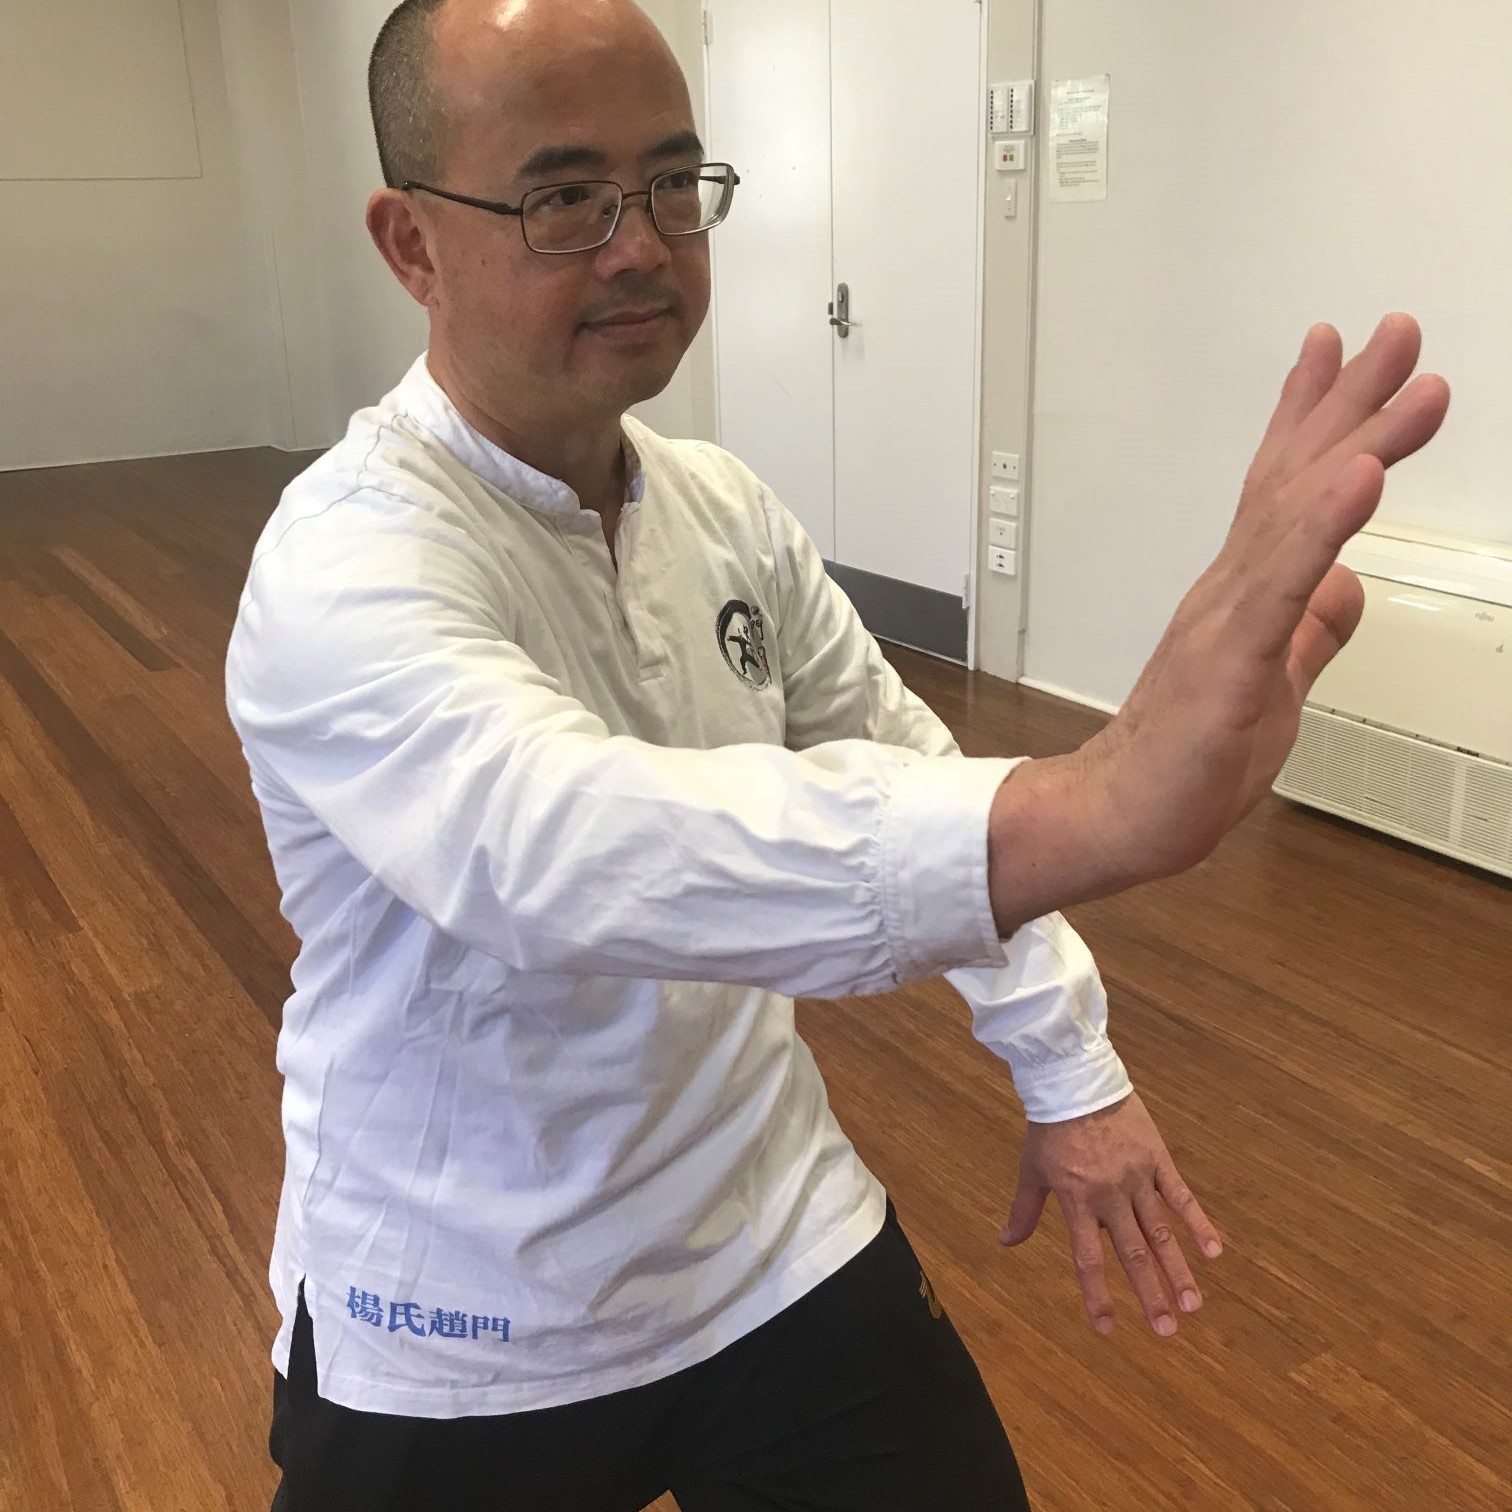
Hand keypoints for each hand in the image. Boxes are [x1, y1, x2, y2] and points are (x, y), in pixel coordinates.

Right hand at [986, 316, 1450, 933]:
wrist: (1117, 815)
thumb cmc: (1184, 762)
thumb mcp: (1272, 688)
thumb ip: (1308, 633)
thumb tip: (1347, 587)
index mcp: (1242, 596)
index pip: (1285, 490)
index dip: (1319, 418)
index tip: (1346, 355)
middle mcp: (1230, 589)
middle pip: (1295, 478)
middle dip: (1349, 400)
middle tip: (1394, 331)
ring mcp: (1226, 619)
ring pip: (1295, 514)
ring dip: (1353, 439)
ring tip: (1403, 379)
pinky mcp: (1229, 661)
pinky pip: (1282, 585)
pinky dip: (1323, 525)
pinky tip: (1359, 477)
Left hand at [1001, 1092, 1221, 1337]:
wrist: (1076, 1080)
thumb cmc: (1051, 1128)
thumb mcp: (1032, 1169)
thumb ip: (1024, 1210)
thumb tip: (1005, 1243)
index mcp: (1077, 1199)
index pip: (1087, 1257)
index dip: (1097, 1294)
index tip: (1107, 1329)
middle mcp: (1110, 1195)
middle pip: (1133, 1252)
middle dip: (1150, 1294)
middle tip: (1166, 1331)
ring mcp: (1137, 1178)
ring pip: (1161, 1232)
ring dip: (1178, 1269)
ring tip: (1193, 1305)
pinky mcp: (1157, 1159)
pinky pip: (1181, 1196)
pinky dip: (1198, 1223)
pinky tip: (1214, 1251)